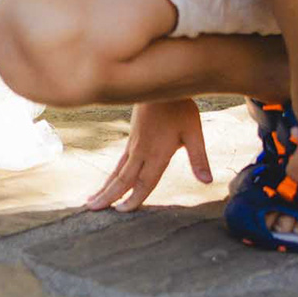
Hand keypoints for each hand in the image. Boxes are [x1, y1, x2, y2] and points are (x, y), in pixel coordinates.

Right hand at [83, 98, 212, 211]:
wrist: (159, 84)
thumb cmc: (179, 108)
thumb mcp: (194, 132)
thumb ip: (198, 158)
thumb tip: (206, 181)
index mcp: (157, 154)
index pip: (144, 182)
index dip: (134, 198)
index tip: (121, 212)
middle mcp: (141, 152)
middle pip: (123, 179)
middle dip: (108, 196)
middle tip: (91, 210)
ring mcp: (134, 146)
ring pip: (117, 171)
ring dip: (104, 187)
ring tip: (90, 200)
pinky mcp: (132, 140)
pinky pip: (119, 162)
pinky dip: (111, 175)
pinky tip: (108, 181)